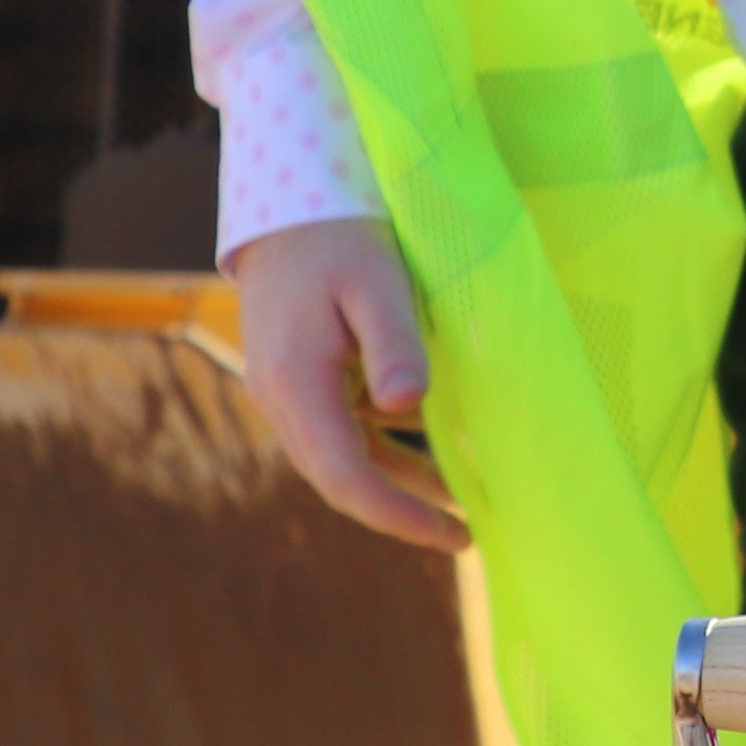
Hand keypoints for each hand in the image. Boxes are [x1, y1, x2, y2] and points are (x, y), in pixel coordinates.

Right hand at [227, 216, 463, 552]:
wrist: (290, 210)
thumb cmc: (341, 237)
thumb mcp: (378, 281)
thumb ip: (392, 342)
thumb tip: (405, 405)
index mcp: (296, 384)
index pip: (344, 475)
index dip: (396, 514)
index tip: (450, 535)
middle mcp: (281, 399)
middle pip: (339, 478)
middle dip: (399, 512)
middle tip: (465, 535)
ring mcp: (286, 393)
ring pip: (342, 458)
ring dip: (397, 485)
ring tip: (461, 508)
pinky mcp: (300, 382)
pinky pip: (343, 432)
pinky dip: (385, 451)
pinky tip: (434, 461)